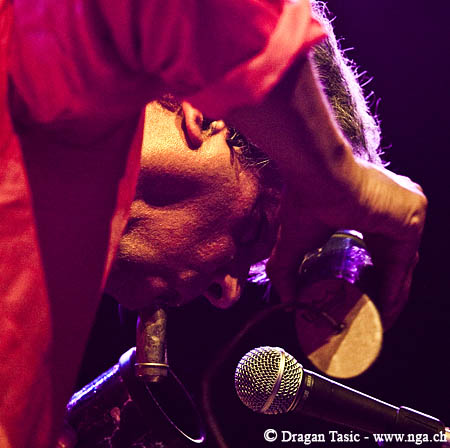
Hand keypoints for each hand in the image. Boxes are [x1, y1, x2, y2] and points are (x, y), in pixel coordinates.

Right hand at [266, 160, 426, 328]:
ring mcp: (404, 213)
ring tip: (378, 320)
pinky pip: (405, 262)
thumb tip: (285, 300)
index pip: (378, 253)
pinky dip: (395, 286)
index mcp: (369, 212)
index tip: (360, 305)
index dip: (369, 281)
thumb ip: (286, 270)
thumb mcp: (292, 242)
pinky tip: (383, 308)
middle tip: (371, 319)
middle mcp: (391, 212)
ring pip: (402, 265)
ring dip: (391, 295)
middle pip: (393, 263)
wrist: (319, 175)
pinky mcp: (412, 216)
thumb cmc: (305, 199)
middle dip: (382, 293)